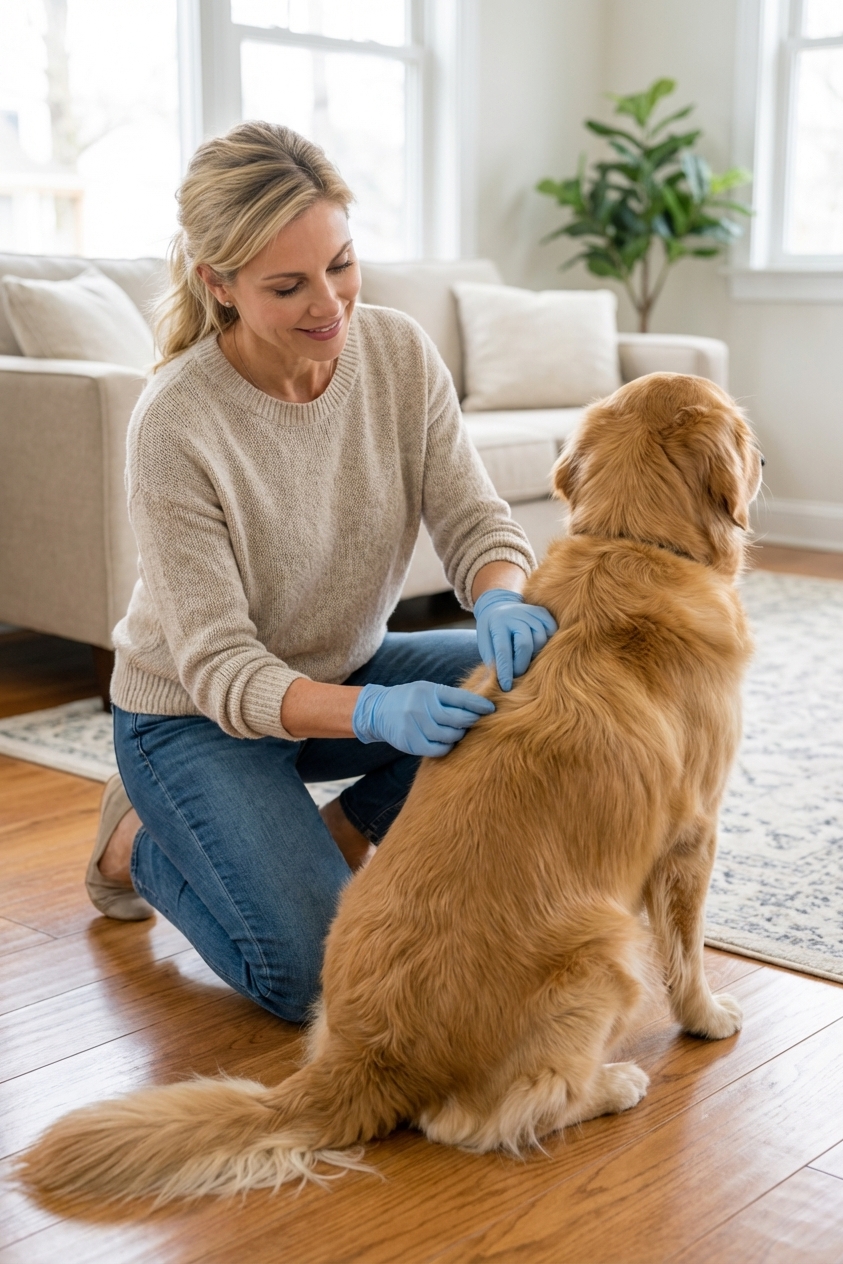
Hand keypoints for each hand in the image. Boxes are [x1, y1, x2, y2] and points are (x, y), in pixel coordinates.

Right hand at [351, 681, 494, 756]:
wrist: (378, 710)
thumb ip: (449, 697)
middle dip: (471, 722)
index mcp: (429, 691)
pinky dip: (447, 747)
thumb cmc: (411, 699)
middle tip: (476, 722)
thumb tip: (479, 704)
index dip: (478, 705)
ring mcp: (414, 725)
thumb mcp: (427, 690)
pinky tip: (447, 742)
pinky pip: (437, 749)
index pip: (460, 698)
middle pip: (457, 719)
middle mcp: (421, 707)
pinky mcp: (410, 742)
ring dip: (459, 735)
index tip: (491, 709)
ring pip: (449, 736)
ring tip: (459, 732)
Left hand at [474, 588, 556, 690]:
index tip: (506, 686)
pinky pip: (552, 632)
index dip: (506, 671)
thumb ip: (493, 662)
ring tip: (526, 661)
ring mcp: (530, 612)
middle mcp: (515, 615)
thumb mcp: (485, 645)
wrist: (498, 606)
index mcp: (497, 623)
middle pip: (525, 645)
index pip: (503, 650)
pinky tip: (538, 649)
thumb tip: (499, 685)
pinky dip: (547, 644)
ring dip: (535, 656)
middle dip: (521, 665)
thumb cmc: (491, 632)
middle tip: (517, 675)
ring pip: (541, 640)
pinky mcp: (543, 613)